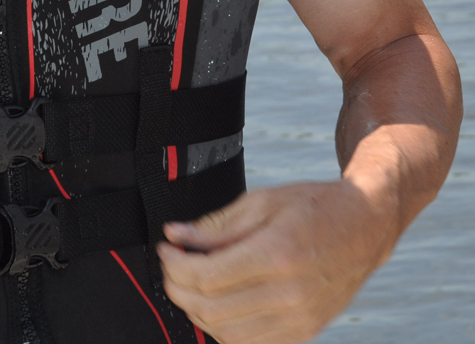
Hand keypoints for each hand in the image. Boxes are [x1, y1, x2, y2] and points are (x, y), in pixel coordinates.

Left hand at [158, 180, 394, 343]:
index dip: (176, 265)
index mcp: (277, 255)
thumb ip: (216, 224)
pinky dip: (224, 328)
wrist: (365, 226)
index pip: (208, 276)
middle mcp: (289, 294)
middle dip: (179, 289)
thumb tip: (176, 234)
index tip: (166, 248)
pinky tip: (216, 303)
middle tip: (170, 267)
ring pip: (228, 333)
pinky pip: (252, 343)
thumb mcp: (261, 201)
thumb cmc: (315, 207)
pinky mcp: (305, 331)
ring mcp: (299, 319)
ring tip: (188, 284)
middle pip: (212, 309)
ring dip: (197, 311)